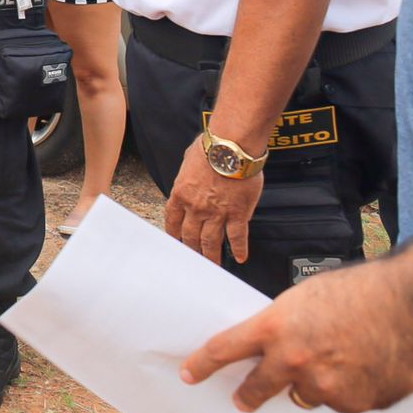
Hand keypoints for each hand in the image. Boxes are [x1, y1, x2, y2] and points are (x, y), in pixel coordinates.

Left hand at [165, 134, 263, 264]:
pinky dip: (239, 249)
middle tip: (194, 258)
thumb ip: (188, 174)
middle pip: (190, 235)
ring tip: (214, 265)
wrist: (230, 147)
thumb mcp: (188, 160)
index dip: (173, 233)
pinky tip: (240, 258)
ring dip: (212, 256)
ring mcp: (216, 213)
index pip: (172, 220)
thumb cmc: (210, 148)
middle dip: (191, 248)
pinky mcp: (237, 214)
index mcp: (181, 193)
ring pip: (211, 242)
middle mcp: (196, 207)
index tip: (175, 240)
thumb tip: (191, 174)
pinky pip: (237, 237)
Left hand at [181, 255, 412, 412]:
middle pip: (257, 388)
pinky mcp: (355, 402)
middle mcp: (294, 360)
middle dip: (248, 395)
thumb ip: (282, 326)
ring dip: (311, 384)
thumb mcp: (303, 299)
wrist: (408, 303)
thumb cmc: (358, 291)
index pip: (223, 349)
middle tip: (243, 400)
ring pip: (305, 395)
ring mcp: (325, 385)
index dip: (202, 365)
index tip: (189, 375)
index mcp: (275, 328)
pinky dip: (347, 390)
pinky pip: (341, 402)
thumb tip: (270, 346)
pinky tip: (362, 367)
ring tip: (335, 360)